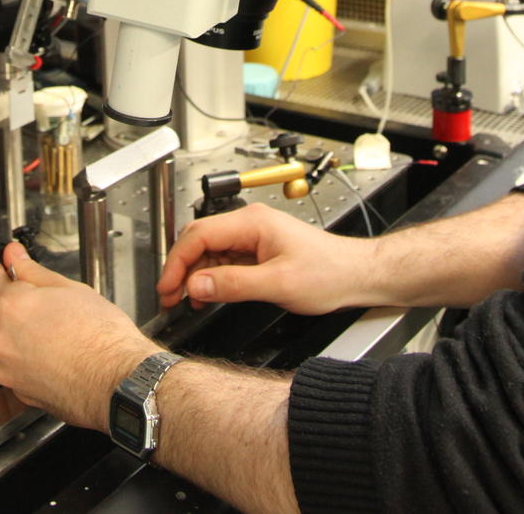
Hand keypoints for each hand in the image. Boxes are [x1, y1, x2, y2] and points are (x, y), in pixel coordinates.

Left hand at [0, 241, 159, 431]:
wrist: (118, 382)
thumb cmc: (103, 339)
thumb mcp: (70, 289)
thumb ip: (34, 272)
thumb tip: (15, 257)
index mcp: (11, 306)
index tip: (7, 268)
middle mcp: (0, 338)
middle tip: (15, 296)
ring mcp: (5, 367)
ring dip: (0, 330)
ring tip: (34, 327)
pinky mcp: (16, 389)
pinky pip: (3, 366)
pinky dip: (14, 356)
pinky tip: (40, 350)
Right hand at [156, 204, 378, 315]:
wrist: (356, 275)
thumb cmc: (329, 273)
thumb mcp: (277, 284)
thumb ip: (233, 284)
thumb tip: (196, 286)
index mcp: (252, 222)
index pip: (198, 235)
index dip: (177, 263)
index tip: (167, 288)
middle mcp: (250, 224)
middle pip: (199, 240)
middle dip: (181, 268)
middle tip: (170, 297)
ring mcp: (254, 237)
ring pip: (210, 252)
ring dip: (195, 276)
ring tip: (186, 301)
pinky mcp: (259, 251)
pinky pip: (225, 261)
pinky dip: (211, 279)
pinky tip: (207, 296)